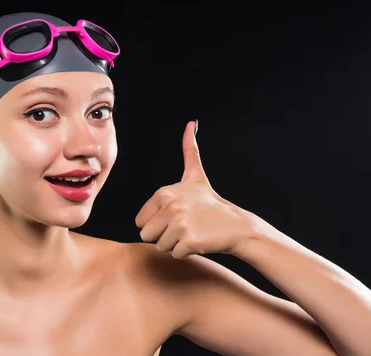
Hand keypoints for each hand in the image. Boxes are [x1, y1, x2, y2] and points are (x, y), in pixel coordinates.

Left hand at [135, 120, 259, 258]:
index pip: (140, 221)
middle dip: (163, 235)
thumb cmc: (210, 203)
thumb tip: (191, 123)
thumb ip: (189, 150)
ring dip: (174, 244)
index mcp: (163, 193)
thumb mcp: (195, 175)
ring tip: (192, 232)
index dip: (157, 223)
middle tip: (184, 226)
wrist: (236, 225)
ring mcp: (179, 223)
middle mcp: (170, 206)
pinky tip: (198, 241)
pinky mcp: (189, 240)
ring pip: (160, 246)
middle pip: (147, 235)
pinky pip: (174, 254)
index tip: (177, 215)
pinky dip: (185, 252)